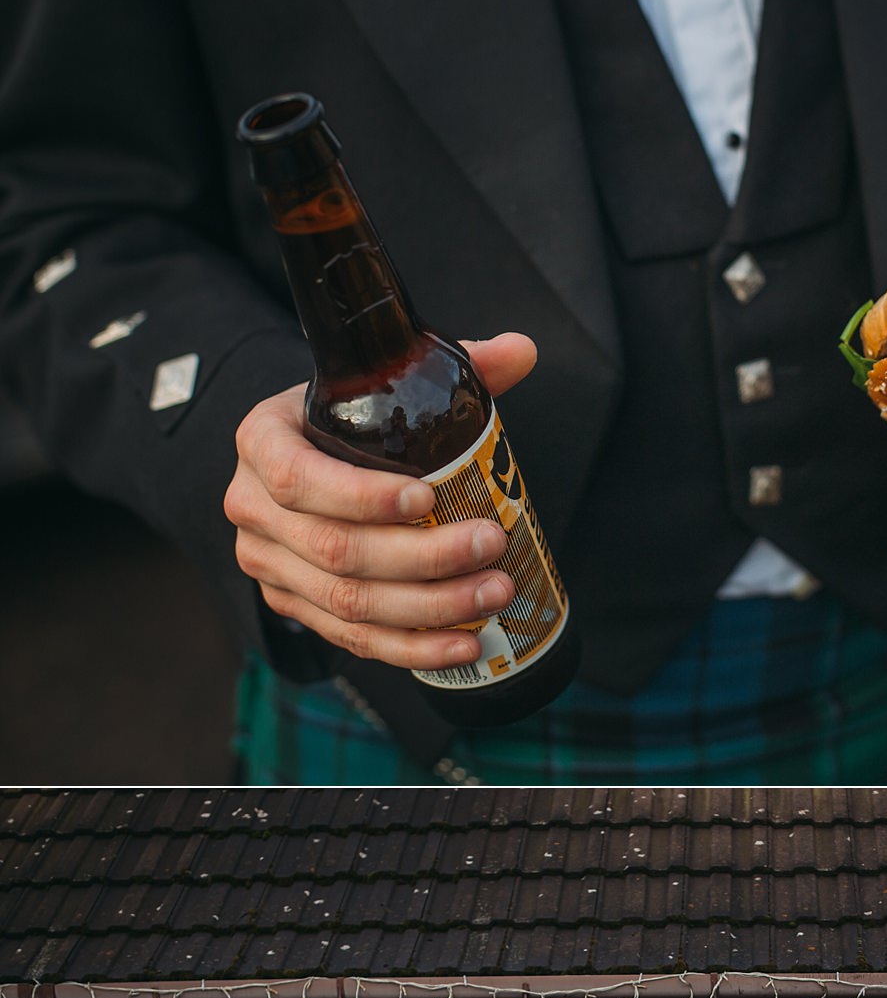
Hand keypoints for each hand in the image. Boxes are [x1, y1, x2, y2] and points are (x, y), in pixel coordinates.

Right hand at [225, 332, 537, 670]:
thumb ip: (450, 365)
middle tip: (492, 544)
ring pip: (349, 602)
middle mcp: (253, 509)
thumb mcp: (381, 381)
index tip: (428, 497)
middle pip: (336, 551)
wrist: (305, 455)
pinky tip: (465, 642)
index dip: (363, 498)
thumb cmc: (346, 417)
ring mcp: (269, 566)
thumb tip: (522, 350)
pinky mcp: (294, 606)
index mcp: (262, 442)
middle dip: (423, 557)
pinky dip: (412, 647)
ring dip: (429, 607)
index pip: (301, 479)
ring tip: (494, 592)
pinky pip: (352, 638)